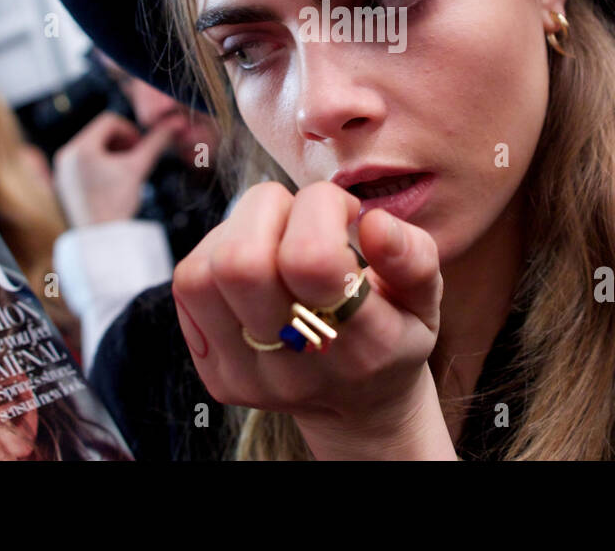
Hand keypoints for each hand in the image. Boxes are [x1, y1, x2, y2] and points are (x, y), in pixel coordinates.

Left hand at [53, 111, 183, 225]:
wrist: (100, 240)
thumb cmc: (116, 205)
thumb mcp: (138, 169)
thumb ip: (156, 143)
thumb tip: (174, 125)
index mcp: (81, 147)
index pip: (109, 121)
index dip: (130, 129)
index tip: (140, 146)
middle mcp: (66, 155)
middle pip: (98, 133)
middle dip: (120, 141)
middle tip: (134, 157)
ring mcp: (62, 170)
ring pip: (91, 147)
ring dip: (111, 152)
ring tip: (124, 171)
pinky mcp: (63, 183)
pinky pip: (81, 163)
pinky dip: (98, 165)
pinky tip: (111, 182)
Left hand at [170, 181, 453, 459]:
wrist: (359, 406)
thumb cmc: (394, 331)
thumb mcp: (426, 298)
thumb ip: (413, 257)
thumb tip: (372, 222)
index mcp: (364, 345)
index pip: (311, 260)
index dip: (320, 208)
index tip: (346, 213)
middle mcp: (299, 369)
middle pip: (242, 263)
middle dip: (269, 209)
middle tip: (302, 217)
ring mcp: (249, 375)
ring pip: (204, 273)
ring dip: (237, 230)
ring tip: (277, 237)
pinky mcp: (215, 374)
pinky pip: (189, 286)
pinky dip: (215, 251)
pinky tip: (254, 258)